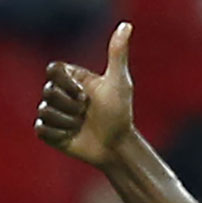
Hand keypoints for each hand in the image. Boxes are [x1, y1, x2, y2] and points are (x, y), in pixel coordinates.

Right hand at [35, 22, 134, 166]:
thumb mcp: (120, 83)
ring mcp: (53, 113)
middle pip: (47, 91)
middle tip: (87, 112)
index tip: (85, 94)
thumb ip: (117, 54)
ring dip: (68, 121)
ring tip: (83, 125)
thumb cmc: (121, 113)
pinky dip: (60, 134)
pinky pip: (42, 129)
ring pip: (44, 111)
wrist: (118, 146)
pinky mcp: (49, 132)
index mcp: (72, 79)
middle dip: (72, 105)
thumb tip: (126, 25)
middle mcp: (60, 93)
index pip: (52, 70)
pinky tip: (74, 136)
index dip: (66, 83)